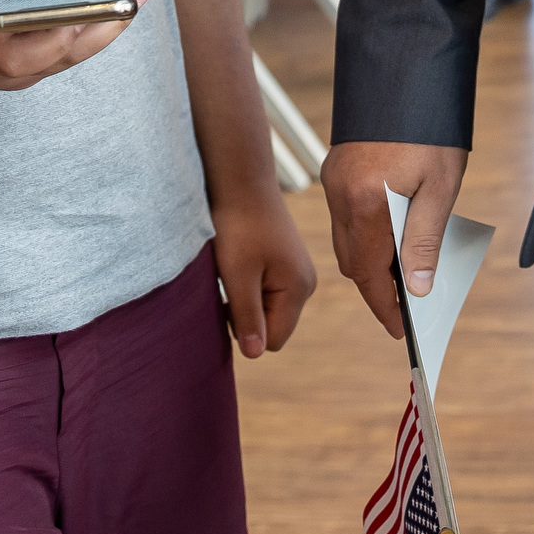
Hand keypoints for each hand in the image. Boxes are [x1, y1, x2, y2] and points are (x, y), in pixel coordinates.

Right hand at [0, 0, 153, 92]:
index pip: (27, 52)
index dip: (65, 33)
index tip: (101, 8)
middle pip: (64, 52)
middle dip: (107, 19)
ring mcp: (15, 69)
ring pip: (73, 51)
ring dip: (112, 19)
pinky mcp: (28, 60)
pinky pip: (70, 45)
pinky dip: (98, 20)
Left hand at [210, 191, 317, 358]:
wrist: (240, 178)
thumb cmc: (238, 224)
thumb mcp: (237, 275)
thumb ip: (247, 317)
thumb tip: (255, 355)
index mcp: (298, 288)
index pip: (272, 340)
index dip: (245, 329)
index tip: (229, 298)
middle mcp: (305, 283)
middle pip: (271, 325)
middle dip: (245, 314)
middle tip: (229, 280)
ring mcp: (296, 272)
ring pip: (266, 308)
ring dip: (244, 297)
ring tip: (233, 267)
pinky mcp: (285, 262)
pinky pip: (265, 291)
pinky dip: (247, 284)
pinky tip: (238, 261)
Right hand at [323, 140, 467, 339]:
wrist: (408, 72)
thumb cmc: (432, 130)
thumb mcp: (440, 188)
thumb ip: (424, 240)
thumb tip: (417, 289)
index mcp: (367, 203)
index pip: (370, 274)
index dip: (384, 306)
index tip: (401, 329)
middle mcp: (341, 194)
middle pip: (353, 262)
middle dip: (377, 286)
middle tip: (407, 304)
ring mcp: (333, 179)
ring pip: (346, 239)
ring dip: (370, 258)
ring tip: (403, 270)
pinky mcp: (335, 166)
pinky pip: (344, 215)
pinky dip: (364, 232)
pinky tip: (390, 230)